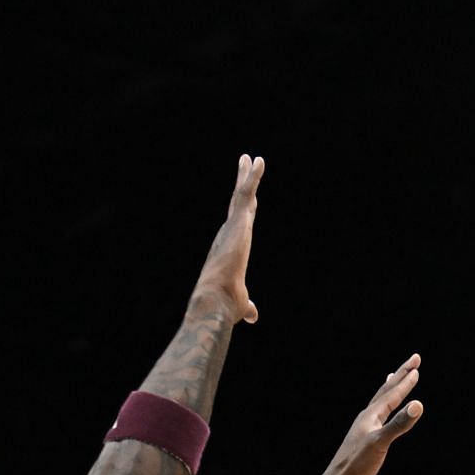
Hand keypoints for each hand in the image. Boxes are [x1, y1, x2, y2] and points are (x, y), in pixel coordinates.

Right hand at [191, 154, 264, 323]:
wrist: (215, 302)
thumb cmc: (226, 306)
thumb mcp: (243, 304)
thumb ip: (248, 306)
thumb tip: (253, 316)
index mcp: (231, 247)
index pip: (240, 223)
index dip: (245, 207)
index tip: (248, 193)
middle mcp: (228, 234)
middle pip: (238, 203)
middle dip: (243, 182)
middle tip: (246, 162)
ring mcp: (232, 227)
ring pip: (242, 194)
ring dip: (247, 175)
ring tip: (252, 157)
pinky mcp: (238, 223)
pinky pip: (246, 193)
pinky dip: (253, 177)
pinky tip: (259, 162)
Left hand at [312, 353, 424, 474]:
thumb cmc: (357, 465)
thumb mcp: (380, 443)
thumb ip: (399, 424)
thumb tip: (418, 404)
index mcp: (370, 416)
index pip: (392, 393)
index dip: (406, 381)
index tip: (417, 366)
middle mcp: (367, 419)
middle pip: (386, 392)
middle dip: (401, 376)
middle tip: (414, 361)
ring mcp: (366, 430)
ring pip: (381, 403)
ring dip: (391, 390)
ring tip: (394, 378)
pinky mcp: (367, 442)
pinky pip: (380, 419)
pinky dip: (386, 410)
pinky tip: (385, 414)